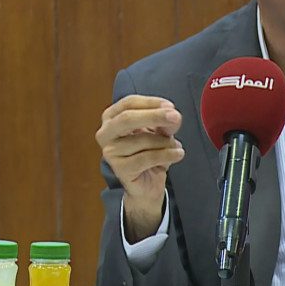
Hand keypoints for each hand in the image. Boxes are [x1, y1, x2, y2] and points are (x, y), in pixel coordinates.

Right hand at [96, 95, 184, 242]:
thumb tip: (173, 116)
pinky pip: (148, 158)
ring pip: (143, 140)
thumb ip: (164, 122)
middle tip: (176, 117)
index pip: (129, 103)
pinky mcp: (120, 169)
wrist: (148, 183)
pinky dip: (167, 154)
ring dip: (166, 142)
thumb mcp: (159, 131)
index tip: (170, 106)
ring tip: (175, 146)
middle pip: (127, 118)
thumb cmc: (150, 151)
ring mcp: (110, 152)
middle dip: (154, 116)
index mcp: (112, 117)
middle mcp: (106, 133)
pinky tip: (178, 154)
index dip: (151, 102)